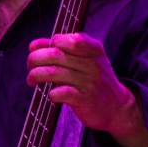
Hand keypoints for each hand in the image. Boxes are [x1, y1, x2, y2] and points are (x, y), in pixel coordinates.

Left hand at [27, 33, 147, 146]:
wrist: (117, 107)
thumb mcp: (89, 59)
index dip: (48, 43)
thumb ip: (64, 49)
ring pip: (55, 73)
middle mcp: (93, 64)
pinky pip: (63, 93)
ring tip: (32, 80)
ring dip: (37, 75)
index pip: (68, 39)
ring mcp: (90, 82)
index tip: (39, 50)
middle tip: (30, 65)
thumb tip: (34, 45)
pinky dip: (51, 93)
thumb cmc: (96, 80)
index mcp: (94, 49)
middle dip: (36, 59)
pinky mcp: (86, 100)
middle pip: (56, 55)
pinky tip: (50, 95)